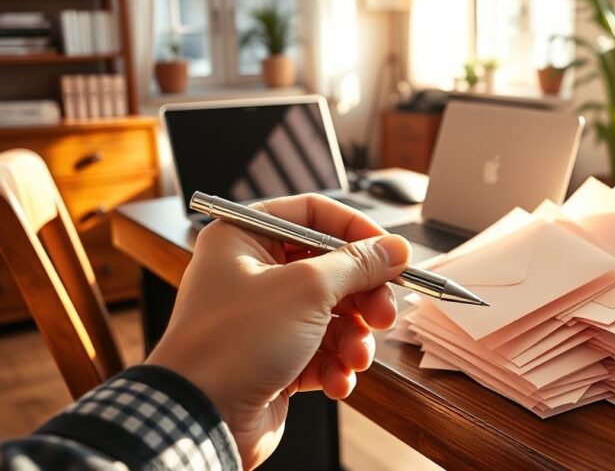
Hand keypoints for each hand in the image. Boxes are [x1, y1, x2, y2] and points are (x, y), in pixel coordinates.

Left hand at [146, 194, 409, 468]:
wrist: (200, 420)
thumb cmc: (234, 344)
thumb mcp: (307, 289)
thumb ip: (358, 264)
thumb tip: (394, 248)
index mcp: (244, 238)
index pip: (313, 214)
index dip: (357, 230)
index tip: (391, 252)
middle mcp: (251, 273)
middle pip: (331, 268)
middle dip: (363, 296)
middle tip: (383, 314)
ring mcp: (263, 319)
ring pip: (332, 314)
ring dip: (353, 337)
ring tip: (356, 356)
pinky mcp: (274, 359)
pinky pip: (321, 351)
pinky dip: (336, 365)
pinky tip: (337, 380)